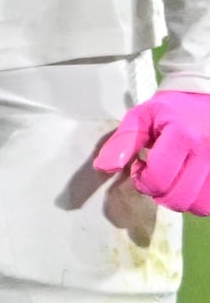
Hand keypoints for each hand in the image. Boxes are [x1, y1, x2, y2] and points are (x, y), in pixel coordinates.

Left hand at [92, 89, 209, 215]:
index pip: (158, 179)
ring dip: (182, 201)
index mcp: (183, 136)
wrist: (208, 97)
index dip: (142, 181)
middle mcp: (208, 151)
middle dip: (159, 194)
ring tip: (175, 181)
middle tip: (156, 178)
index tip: (140, 168)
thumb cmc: (172, 108)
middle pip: (179, 197)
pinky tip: (191, 185)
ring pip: (201, 205)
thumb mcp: (142, 116)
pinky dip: (200, 200)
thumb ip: (122, 142)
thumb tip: (103, 168)